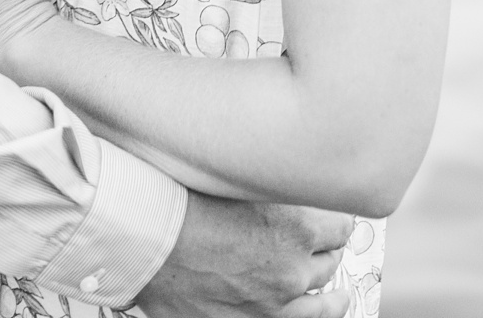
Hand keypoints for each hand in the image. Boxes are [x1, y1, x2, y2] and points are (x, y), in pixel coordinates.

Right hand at [138, 193, 355, 317]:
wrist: (143, 238)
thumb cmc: (177, 197)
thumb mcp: (233, 178)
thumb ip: (268, 184)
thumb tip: (285, 178)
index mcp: (297, 227)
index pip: (340, 225)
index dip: (333, 219)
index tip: (329, 216)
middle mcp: (294, 268)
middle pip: (329, 260)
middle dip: (324, 251)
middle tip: (321, 244)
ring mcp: (275, 302)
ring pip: (322, 301)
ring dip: (331, 293)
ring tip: (339, 294)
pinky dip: (310, 316)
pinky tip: (318, 311)